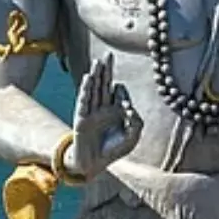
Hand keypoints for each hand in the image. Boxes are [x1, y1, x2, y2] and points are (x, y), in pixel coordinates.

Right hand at [64, 54, 142, 179]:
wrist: (95, 164)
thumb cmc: (114, 150)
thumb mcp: (132, 137)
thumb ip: (137, 123)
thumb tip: (131, 108)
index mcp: (115, 109)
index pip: (118, 92)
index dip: (123, 94)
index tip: (126, 107)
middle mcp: (103, 107)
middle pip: (104, 83)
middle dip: (107, 70)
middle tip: (108, 54)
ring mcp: (91, 111)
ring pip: (94, 89)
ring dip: (95, 76)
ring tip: (97, 62)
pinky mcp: (81, 118)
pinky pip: (84, 101)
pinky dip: (86, 90)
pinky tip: (88, 78)